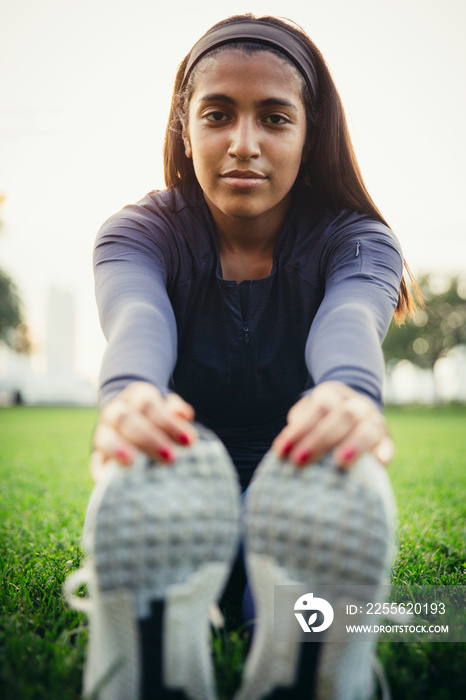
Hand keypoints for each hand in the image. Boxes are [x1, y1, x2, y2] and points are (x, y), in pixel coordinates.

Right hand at [90, 382, 197, 480]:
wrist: (130, 418)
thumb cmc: (158, 418)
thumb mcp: (168, 409)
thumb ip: (175, 411)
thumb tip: (184, 414)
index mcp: (137, 395)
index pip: (150, 405)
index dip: (168, 422)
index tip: (189, 441)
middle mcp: (116, 410)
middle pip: (128, 419)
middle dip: (149, 439)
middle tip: (171, 457)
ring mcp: (103, 431)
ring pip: (106, 437)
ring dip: (119, 449)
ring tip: (131, 463)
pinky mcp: (97, 454)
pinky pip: (95, 461)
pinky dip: (100, 470)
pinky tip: (106, 478)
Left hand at [272, 381, 393, 468]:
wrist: (352, 416)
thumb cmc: (319, 423)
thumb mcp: (306, 417)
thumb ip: (298, 428)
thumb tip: (284, 449)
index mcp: (331, 394)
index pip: (318, 407)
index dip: (300, 429)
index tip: (282, 451)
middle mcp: (355, 404)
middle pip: (342, 415)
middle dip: (319, 439)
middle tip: (299, 460)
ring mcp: (373, 420)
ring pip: (367, 428)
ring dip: (354, 444)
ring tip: (339, 462)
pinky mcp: (385, 440)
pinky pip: (387, 444)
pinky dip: (383, 452)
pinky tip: (378, 461)